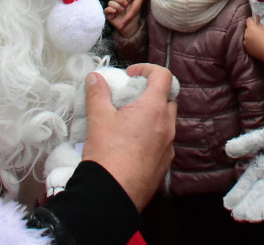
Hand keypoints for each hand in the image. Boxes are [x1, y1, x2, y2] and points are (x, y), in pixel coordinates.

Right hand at [81, 63, 176, 212]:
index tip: (131, 75)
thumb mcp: (98, 118)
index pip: (164, 76)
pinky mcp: (165, 162)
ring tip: (127, 121)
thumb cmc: (107, 154)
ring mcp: (168, 145)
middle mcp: (168, 125)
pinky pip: (163, 141)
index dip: (148, 69)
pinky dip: (151, 135)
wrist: (112, 194)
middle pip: (167, 98)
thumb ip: (97, 93)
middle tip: (128, 98)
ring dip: (151, 115)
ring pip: (166, 121)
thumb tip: (95, 78)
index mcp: (154, 109)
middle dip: (150, 94)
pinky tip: (131, 143)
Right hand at [105, 0, 140, 36]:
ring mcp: (112, 9)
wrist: (132, 26)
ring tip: (122, 10)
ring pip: (110, 2)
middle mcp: (117, 3)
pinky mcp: (108, 15)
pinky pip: (106, 9)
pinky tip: (115, 12)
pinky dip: (110, 9)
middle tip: (126, 5)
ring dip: (117, 6)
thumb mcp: (134, 6)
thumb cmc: (134, 16)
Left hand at [114, 0, 151, 25]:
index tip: (114, 13)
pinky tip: (131, 12)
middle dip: (128, 18)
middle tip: (122, 26)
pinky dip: (136, 8)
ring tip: (125, 21)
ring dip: (132, 14)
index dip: (120, 8)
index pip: (126, 1)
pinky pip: (141, 2)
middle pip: (135, 8)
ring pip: (139, 7)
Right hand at [223, 94, 263, 224]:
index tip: (228, 205)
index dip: (238, 193)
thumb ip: (248, 143)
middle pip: (257, 193)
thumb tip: (228, 149)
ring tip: (252, 218)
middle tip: (239, 216)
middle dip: (248, 205)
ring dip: (262, 208)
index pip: (246, 182)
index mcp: (260, 164)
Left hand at [243, 17, 263, 64]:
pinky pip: (246, 42)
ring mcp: (245, 42)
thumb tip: (256, 17)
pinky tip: (255, 45)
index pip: (248, 20)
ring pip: (246, 36)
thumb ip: (258, 23)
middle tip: (257, 32)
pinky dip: (249, 42)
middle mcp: (246, 34)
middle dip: (251, 29)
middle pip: (247, 28)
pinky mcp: (246, 48)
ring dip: (249, 36)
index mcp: (251, 28)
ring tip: (257, 40)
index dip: (252, 20)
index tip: (255, 22)